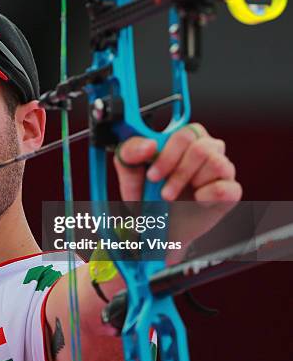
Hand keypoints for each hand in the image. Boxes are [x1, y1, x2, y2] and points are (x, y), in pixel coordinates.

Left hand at [114, 123, 242, 201]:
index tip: (152, 176)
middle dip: (179, 173)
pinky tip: (197, 202)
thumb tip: (149, 145)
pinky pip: (229, 188)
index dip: (168, 155)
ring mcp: (221, 170)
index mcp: (183, 140)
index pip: (185, 134)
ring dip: (191, 184)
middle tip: (164, 193)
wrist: (156, 227)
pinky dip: (208, 196)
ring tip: (176, 198)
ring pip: (217, 163)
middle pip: (202, 148)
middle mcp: (206, 150)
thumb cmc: (145, 195)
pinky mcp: (230, 192)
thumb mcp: (130, 174)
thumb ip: (130, 153)